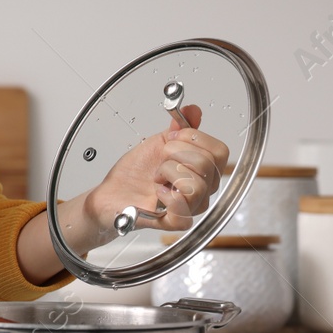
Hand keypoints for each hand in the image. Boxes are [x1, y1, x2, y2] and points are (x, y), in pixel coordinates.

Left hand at [83, 103, 228, 240]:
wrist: (112, 193)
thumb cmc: (136, 172)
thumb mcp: (158, 143)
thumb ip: (179, 127)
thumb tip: (193, 110)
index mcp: (204, 170)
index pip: (220, 151)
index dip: (194, 138)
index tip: (171, 140)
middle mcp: (203, 190)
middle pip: (208, 164)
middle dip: (176, 153)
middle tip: (161, 159)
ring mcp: (190, 207)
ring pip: (197, 186)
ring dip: (168, 172)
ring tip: (157, 176)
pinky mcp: (173, 222)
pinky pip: (184, 212)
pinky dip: (167, 197)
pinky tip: (157, 191)